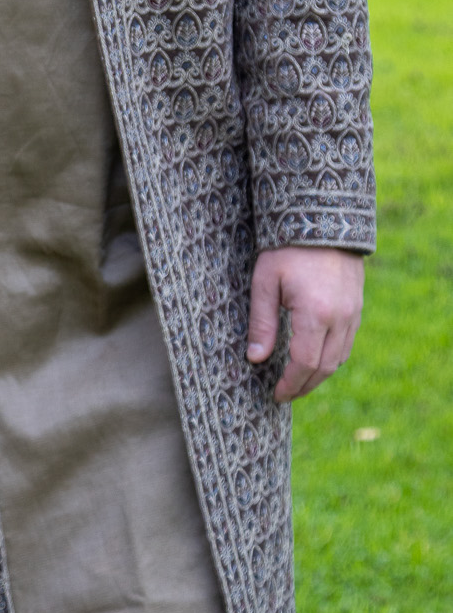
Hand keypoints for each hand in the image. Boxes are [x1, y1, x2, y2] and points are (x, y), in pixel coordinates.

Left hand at [247, 246, 364, 402]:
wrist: (323, 218)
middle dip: (304, 385)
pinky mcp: (357, 306)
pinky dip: (331, 357)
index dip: (290, 383)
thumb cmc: (286, 248)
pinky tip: (315, 358)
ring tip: (297, 380)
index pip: (304, 363)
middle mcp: (340, 318)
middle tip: (284, 393)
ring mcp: (353, 313)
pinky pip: (347, 342)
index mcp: (315, 315)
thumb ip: (262, 323)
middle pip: (325, 367)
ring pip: (339, 357)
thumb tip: (255, 359)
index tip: (276, 394)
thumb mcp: (265, 282)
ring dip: (319, 374)